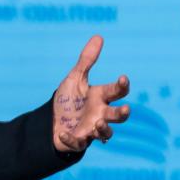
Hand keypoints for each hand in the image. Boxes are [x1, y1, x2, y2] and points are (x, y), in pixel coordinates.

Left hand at [52, 35, 129, 152]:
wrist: (53, 120)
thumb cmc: (69, 99)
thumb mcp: (75, 78)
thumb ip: (87, 60)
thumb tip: (99, 36)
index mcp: (101, 97)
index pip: (117, 91)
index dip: (122, 85)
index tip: (122, 78)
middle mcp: (100, 114)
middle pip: (119, 116)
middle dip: (123, 113)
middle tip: (126, 109)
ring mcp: (91, 129)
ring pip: (106, 133)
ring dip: (104, 129)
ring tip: (98, 123)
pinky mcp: (79, 141)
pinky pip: (78, 143)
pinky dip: (71, 139)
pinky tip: (62, 133)